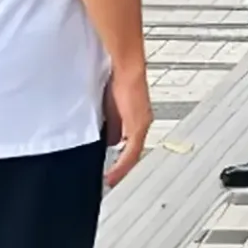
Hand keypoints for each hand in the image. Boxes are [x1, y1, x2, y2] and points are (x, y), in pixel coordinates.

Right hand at [102, 68, 152, 188]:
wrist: (126, 69)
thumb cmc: (119, 80)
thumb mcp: (111, 105)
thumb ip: (110, 121)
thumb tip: (107, 136)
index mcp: (135, 119)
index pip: (130, 145)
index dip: (122, 159)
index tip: (112, 170)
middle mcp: (141, 124)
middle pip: (132, 152)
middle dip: (120, 166)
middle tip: (111, 178)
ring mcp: (140, 126)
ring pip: (132, 155)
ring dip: (121, 168)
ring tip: (111, 179)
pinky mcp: (137, 127)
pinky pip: (130, 153)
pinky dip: (121, 166)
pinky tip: (113, 175)